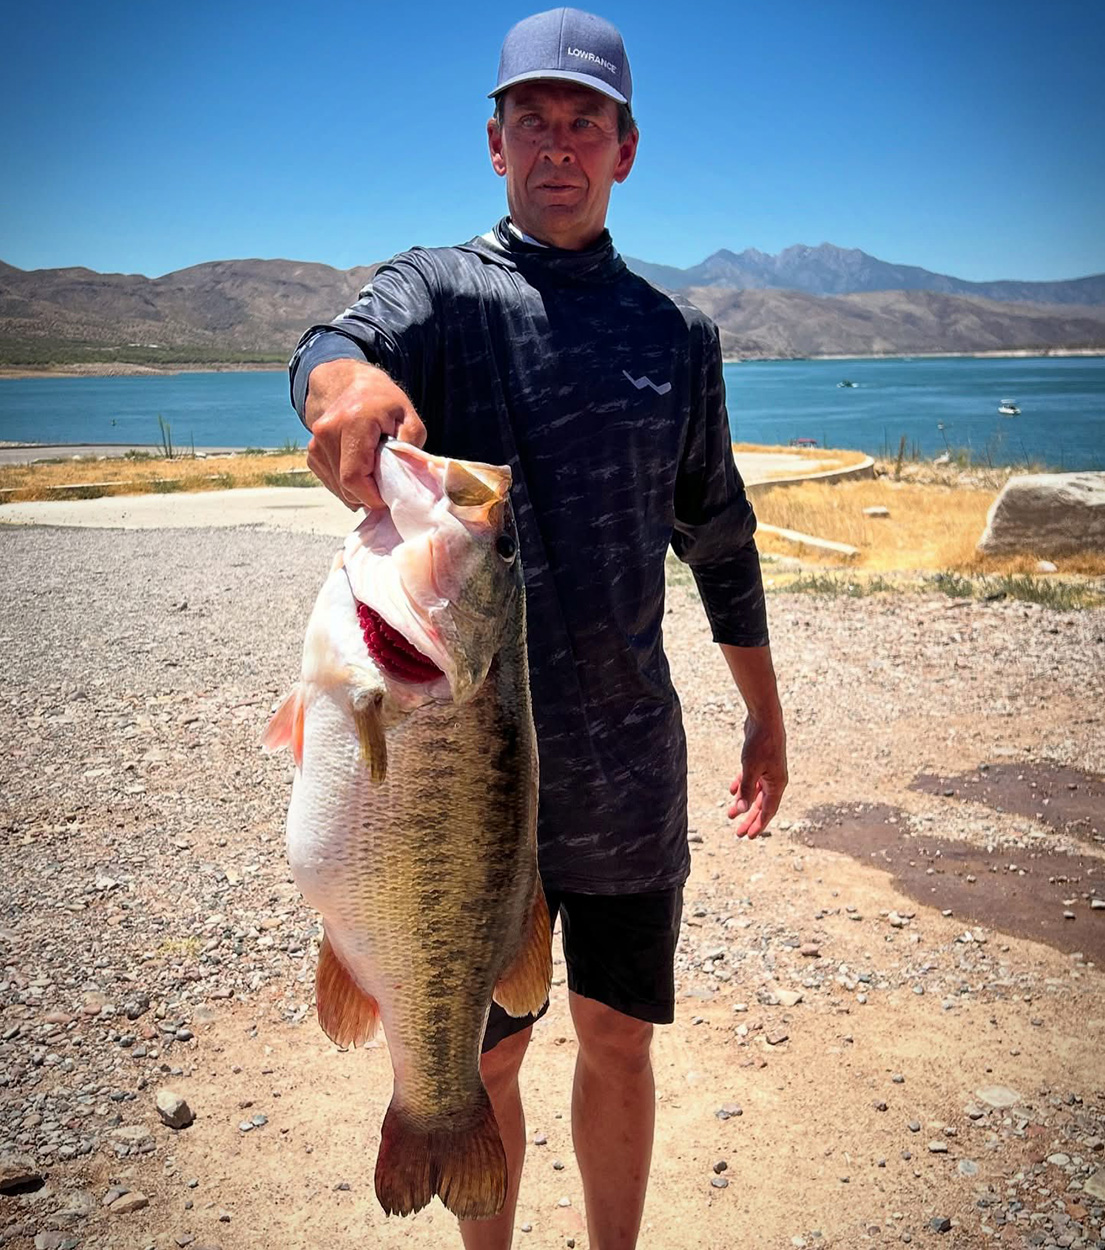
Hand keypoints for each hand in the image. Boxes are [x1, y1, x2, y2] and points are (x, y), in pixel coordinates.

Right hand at [305, 359, 426, 509]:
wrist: (350, 384)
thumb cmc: (383, 401)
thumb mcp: (409, 417)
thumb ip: (411, 447)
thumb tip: (406, 479)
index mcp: (353, 422)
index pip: (354, 477)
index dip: (372, 497)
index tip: (389, 499)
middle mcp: (328, 432)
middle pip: (345, 486)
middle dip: (368, 496)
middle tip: (387, 490)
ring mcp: (316, 443)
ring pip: (338, 487)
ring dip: (358, 492)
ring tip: (375, 475)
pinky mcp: (313, 453)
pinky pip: (331, 482)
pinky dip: (347, 485)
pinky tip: (361, 471)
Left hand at [727, 714, 787, 838]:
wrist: (764, 719)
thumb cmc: (761, 744)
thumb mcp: (751, 769)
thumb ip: (746, 789)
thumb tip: (741, 809)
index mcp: (777, 784)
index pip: (768, 811)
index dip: (758, 824)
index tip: (749, 836)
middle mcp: (774, 779)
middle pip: (761, 805)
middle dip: (749, 819)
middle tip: (738, 833)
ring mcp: (768, 770)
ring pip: (755, 793)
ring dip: (743, 802)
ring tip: (729, 814)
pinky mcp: (760, 761)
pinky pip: (751, 779)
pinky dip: (742, 785)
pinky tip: (731, 790)